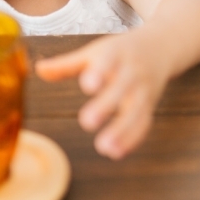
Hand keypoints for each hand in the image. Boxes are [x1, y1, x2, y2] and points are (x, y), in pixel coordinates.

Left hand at [34, 32, 169, 159]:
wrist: (161, 46)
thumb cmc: (122, 50)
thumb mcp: (95, 51)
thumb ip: (67, 64)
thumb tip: (38, 70)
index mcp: (116, 54)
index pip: (109, 62)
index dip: (100, 73)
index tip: (87, 84)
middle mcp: (133, 72)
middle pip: (123, 88)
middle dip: (107, 105)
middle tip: (87, 121)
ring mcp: (143, 90)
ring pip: (137, 111)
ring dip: (123, 130)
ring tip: (104, 147)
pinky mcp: (150, 105)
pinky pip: (144, 123)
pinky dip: (133, 139)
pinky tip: (116, 153)